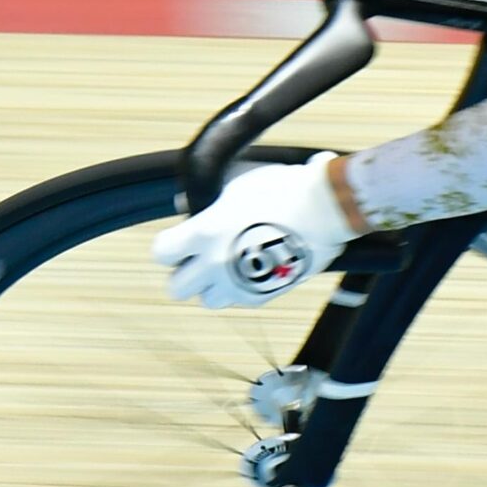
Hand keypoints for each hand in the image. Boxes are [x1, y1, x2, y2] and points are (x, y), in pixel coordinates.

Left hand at [151, 153, 360, 309]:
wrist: (324, 209)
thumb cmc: (281, 189)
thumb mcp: (238, 186)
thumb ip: (208, 202)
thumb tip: (182, 205)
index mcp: (203, 232)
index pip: (162, 253)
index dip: (170, 247)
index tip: (181, 241)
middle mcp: (214, 263)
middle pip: (177, 288)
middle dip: (186, 273)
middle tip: (202, 259)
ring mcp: (238, 283)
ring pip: (209, 301)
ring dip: (214, 286)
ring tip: (231, 265)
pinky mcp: (263, 295)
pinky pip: (241, 301)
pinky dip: (243, 290)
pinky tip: (256, 269)